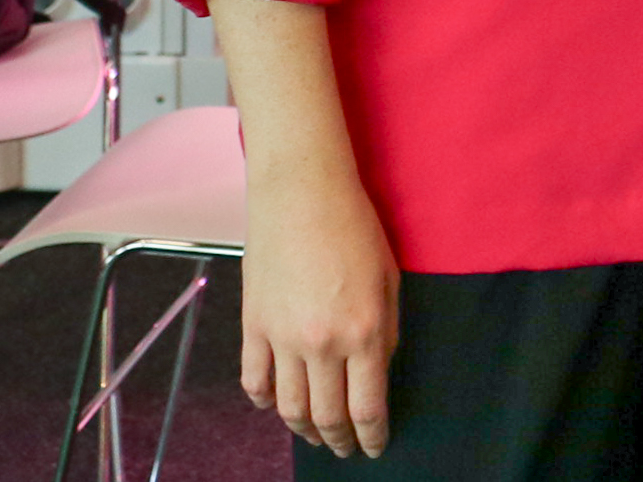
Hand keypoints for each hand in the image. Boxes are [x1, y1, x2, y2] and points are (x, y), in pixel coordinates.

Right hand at [241, 161, 399, 456]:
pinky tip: (275, 406)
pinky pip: (254, 381)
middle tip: (347, 448)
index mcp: (364, 332)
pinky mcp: (252, 326)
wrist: (302, 194)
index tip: (375, 446)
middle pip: (327, 416)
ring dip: (303, 430)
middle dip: (339, 440)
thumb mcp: (390, 279)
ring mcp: (282, 338)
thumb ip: (386, 330)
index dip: (372, 435)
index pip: (366, 407)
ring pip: (288, 407)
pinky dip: (263, 402)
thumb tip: (377, 369)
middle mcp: (322, 343)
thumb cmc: (355, 227)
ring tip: (316, 435)